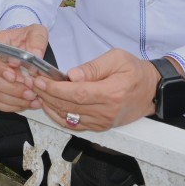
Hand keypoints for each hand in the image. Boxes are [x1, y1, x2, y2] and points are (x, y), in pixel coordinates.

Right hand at [0, 25, 49, 112]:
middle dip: (11, 88)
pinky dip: (12, 106)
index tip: (15, 76)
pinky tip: (27, 103)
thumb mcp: (36, 33)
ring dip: (13, 99)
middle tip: (29, 91)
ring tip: (32, 98)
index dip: (1, 69)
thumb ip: (37, 42)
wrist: (27, 46)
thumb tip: (35, 56)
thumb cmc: (28, 39)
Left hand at [31, 48, 160, 131]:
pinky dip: (59, 117)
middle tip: (32, 84)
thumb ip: (93, 67)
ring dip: (49, 106)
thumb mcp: (117, 58)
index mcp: (111, 93)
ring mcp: (103, 122)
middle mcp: (106, 112)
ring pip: (69, 118)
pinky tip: (49, 106)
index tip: (40, 80)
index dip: (55, 89)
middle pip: (69, 107)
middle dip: (47, 95)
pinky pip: (75, 125)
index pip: (76, 94)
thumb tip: (72, 76)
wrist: (152, 90)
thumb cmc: (135, 71)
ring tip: (37, 93)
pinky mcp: (100, 126)